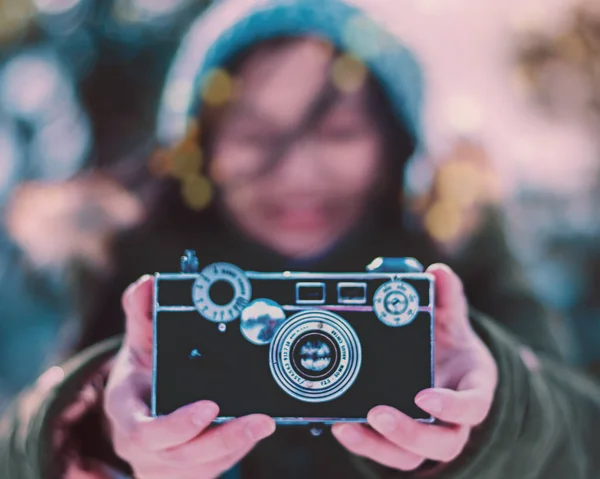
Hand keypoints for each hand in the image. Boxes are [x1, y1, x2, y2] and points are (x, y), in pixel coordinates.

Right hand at [104, 276, 275, 478]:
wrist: (137, 412)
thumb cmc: (140, 377)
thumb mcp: (138, 345)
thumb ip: (141, 314)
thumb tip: (148, 283)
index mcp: (127, 413)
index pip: (143, 431)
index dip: (177, 425)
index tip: (208, 406)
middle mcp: (143, 446)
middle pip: (182, 454)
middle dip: (223, 439)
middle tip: (259, 419)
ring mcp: (166, 464)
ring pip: (202, 466)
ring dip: (236, 446)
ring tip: (265, 422)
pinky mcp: (187, 471)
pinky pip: (212, 469)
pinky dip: (236, 451)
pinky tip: (256, 431)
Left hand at [332, 264, 497, 470]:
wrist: (447, 367)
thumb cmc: (451, 346)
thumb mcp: (452, 320)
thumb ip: (448, 298)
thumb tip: (439, 272)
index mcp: (473, 389)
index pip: (473, 406)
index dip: (453, 407)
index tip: (425, 397)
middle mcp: (454, 420)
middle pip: (442, 444)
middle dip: (409, 433)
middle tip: (378, 413)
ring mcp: (428, 435)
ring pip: (410, 456)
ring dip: (378, 445)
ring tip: (346, 427)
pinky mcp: (402, 441)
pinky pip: (386, 451)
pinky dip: (364, 444)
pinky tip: (340, 427)